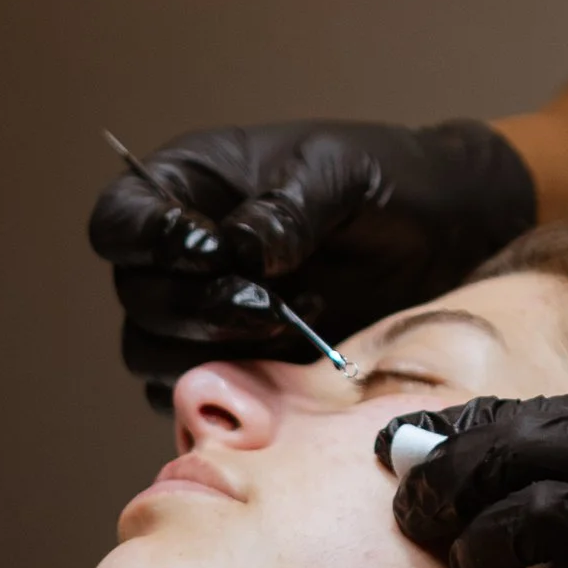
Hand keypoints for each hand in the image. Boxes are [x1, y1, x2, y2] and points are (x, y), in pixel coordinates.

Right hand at [89, 120, 537, 393]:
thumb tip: (240, 248)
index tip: (212, 251)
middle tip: (267, 304)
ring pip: (156, 353)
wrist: (445, 235)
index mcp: (188, 185)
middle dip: (194, 308)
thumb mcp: (341, 172)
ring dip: (213, 350)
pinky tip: (301, 352)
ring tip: (291, 322)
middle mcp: (181, 253)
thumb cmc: (386, 181)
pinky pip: (201, 395)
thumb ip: (288, 207)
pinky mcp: (239, 363)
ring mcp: (205, 311)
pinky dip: (239, 387)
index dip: (149, 241)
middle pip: (135, 297)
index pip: (122, 221)